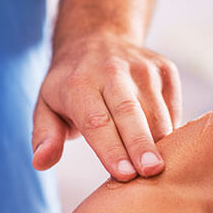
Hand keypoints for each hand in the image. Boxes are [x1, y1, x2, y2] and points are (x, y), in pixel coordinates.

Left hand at [32, 34, 181, 180]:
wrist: (97, 37)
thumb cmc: (70, 85)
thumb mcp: (46, 106)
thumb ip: (45, 136)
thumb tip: (41, 162)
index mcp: (78, 84)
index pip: (96, 121)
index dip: (110, 149)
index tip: (123, 175)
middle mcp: (111, 71)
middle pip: (129, 112)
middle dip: (141, 144)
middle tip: (151, 171)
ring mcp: (142, 68)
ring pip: (156, 111)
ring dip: (160, 142)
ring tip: (161, 169)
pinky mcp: (164, 70)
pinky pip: (172, 106)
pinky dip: (171, 129)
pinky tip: (165, 149)